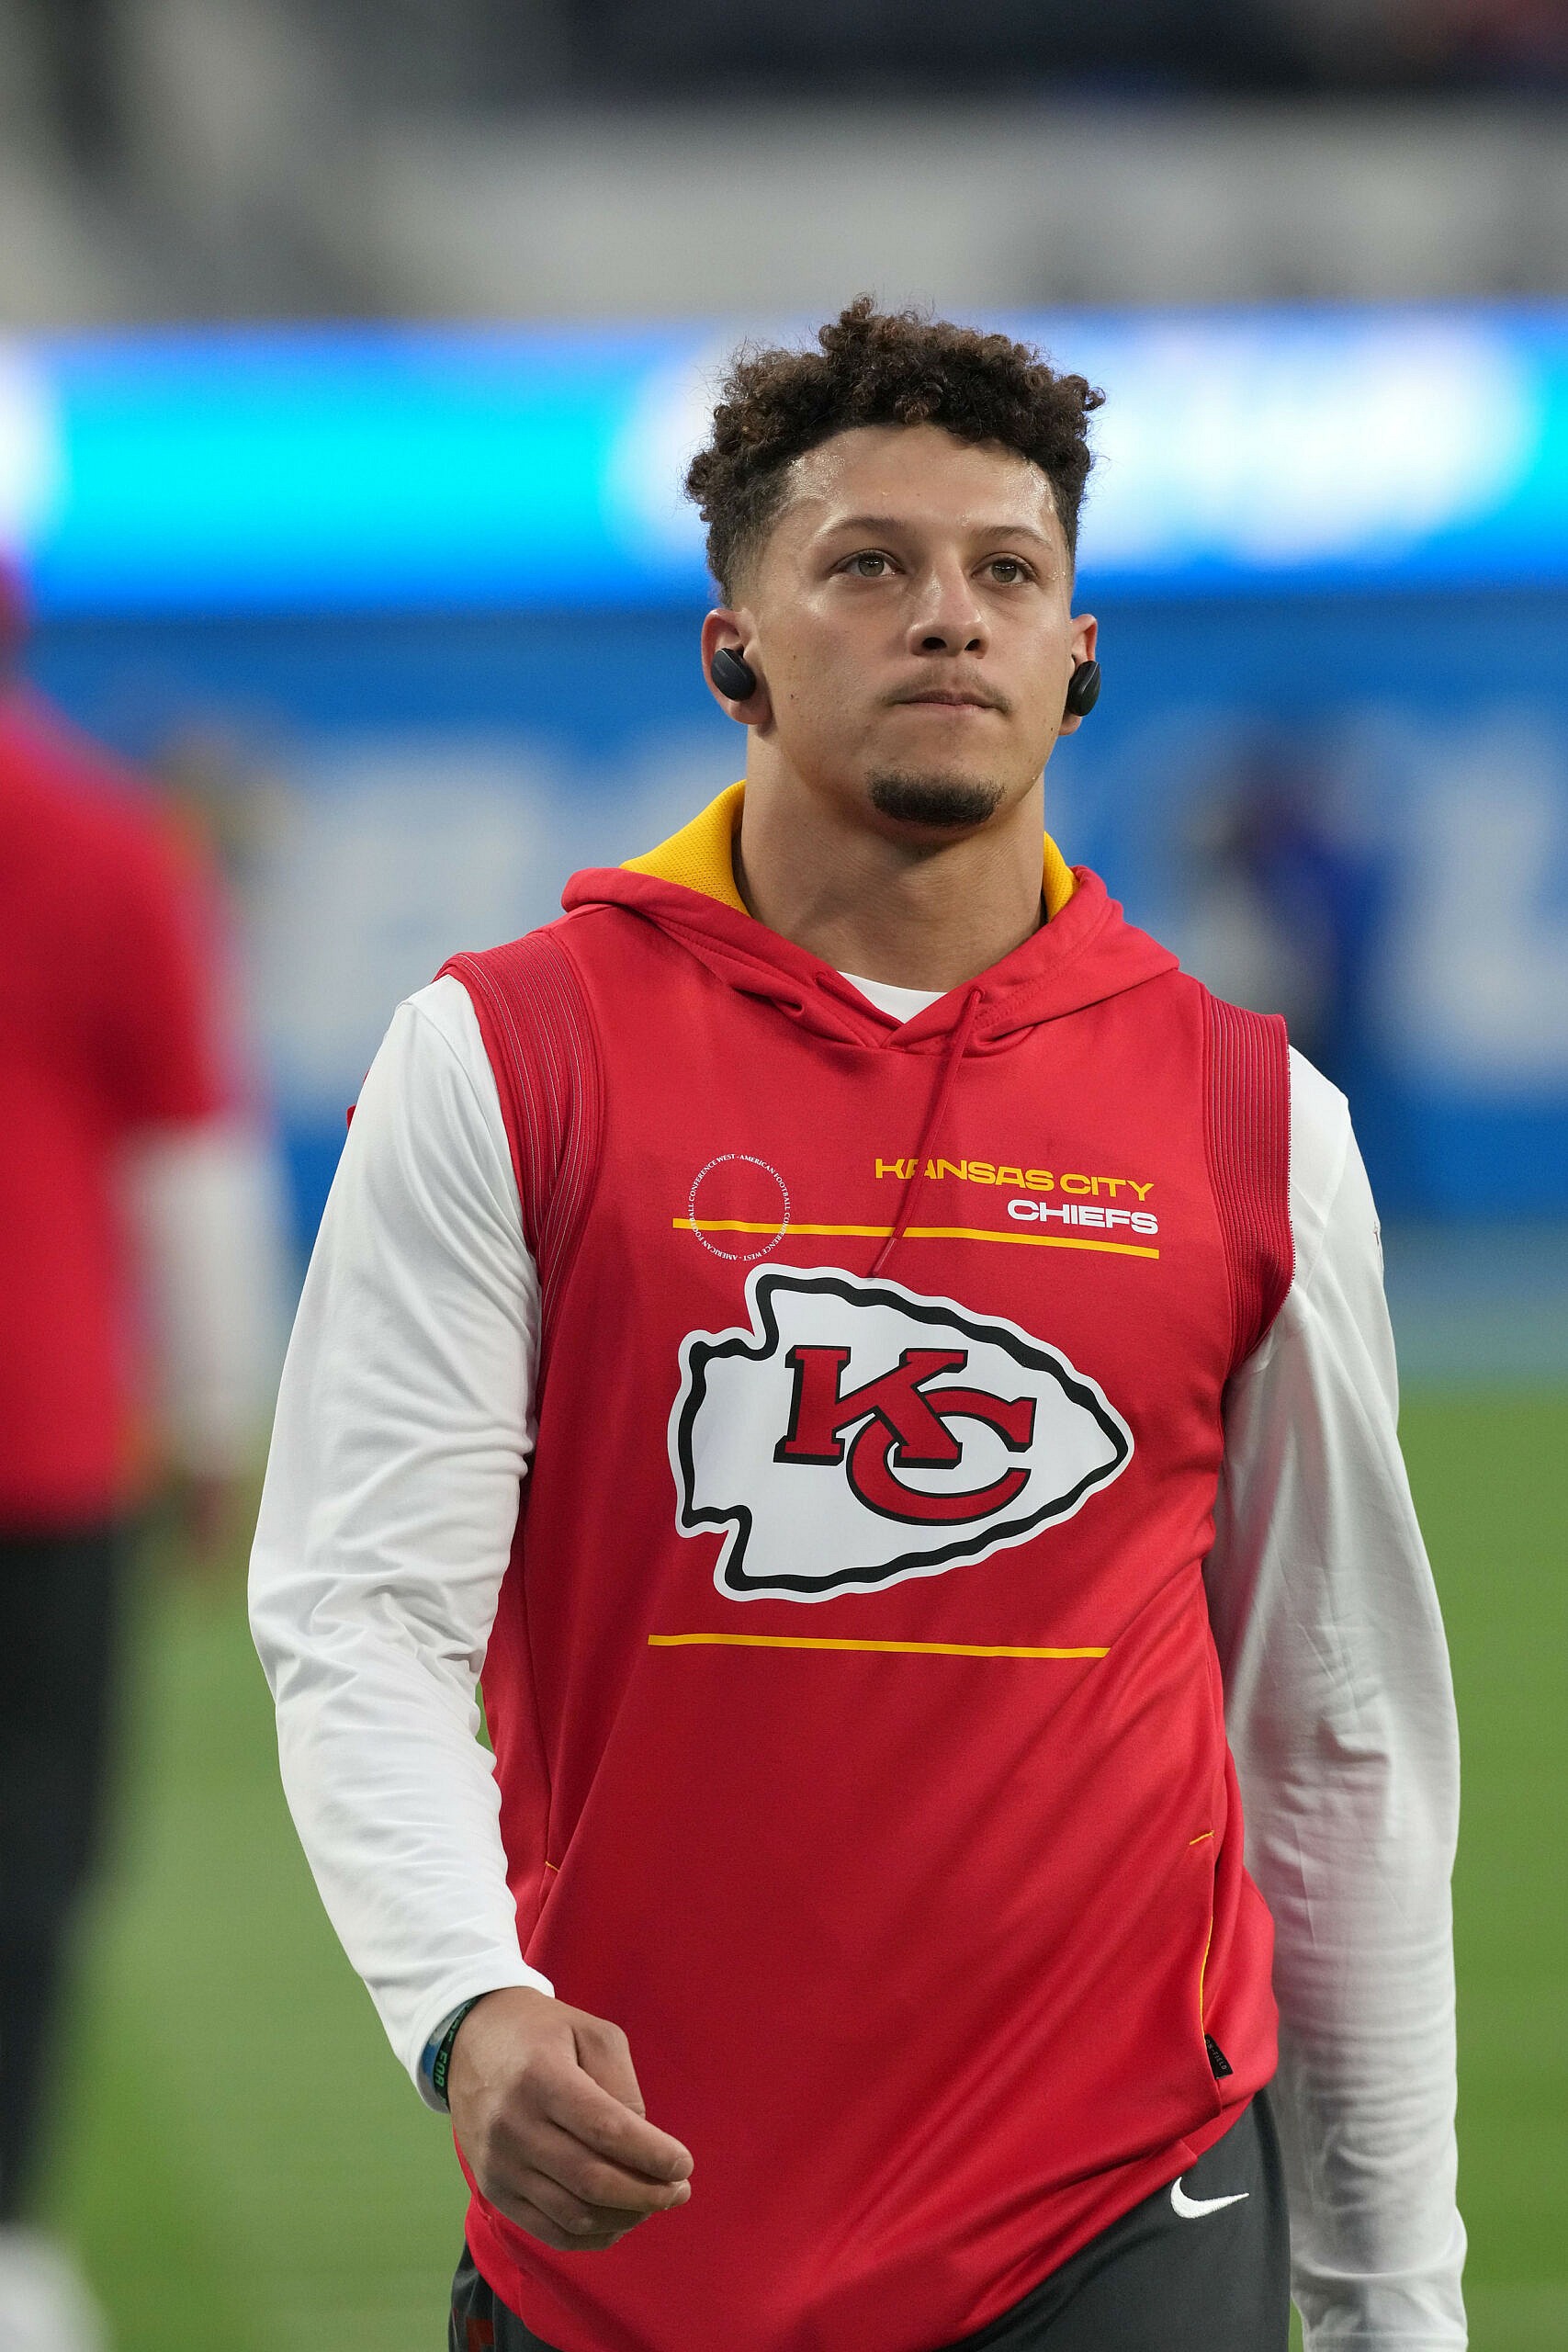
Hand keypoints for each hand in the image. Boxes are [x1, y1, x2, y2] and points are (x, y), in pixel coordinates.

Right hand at [447, 1987, 693, 2252]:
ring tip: (653, 2204)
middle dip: (646, 2194)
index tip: (684, 2164)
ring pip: (572, 2214)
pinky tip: (618, 2221)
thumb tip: (643, 2145)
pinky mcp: (493, 2189)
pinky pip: (548, 2231)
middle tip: (679, 2191)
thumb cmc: (542, 2032)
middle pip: (591, 2179)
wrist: (470, 2039)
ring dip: (623, 2218)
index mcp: (542, 2077)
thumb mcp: (591, 2032)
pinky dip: (591, 2237)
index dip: (651, 2155)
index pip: (606, 2130)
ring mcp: (499, 2164)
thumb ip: (622, 2085)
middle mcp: (514, 2126)